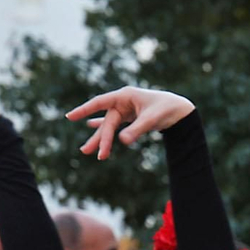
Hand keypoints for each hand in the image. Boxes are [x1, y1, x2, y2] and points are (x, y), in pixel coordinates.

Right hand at [67, 87, 196, 160]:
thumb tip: (122, 141)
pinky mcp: (129, 117)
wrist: (179, 110)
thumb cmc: (166, 110)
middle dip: (101, 138)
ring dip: (101, 138)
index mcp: (125, 96)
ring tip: (88, 151)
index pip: (100, 102)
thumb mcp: (151, 120)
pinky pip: (114, 124)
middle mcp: (122, 102)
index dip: (85, 109)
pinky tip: (92, 127)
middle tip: (92, 153)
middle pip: (107, 122)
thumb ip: (136, 130)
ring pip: (109, 126)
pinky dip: (104, 127)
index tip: (71, 117)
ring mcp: (125, 109)